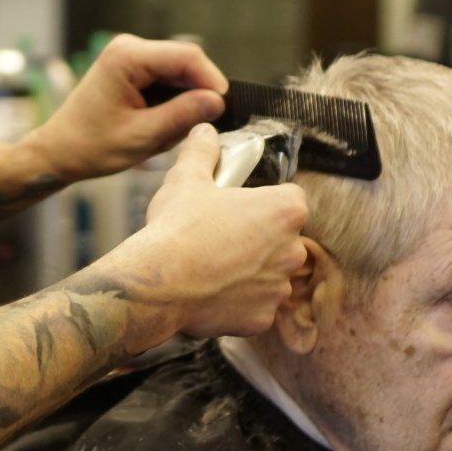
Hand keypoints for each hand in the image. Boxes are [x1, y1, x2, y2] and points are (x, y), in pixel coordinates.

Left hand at [21, 34, 226, 182]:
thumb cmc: (90, 145)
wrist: (59, 151)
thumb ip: (181, 116)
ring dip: (184, 100)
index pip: (187, 56)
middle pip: (185, 62)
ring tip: (168, 131)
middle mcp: (129, 47)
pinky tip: (159, 124)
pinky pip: (167, 79)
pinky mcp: (133, 68)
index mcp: (126, 57)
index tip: (223, 108)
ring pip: (179, 72)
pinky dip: (172, 102)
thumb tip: (217, 101)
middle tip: (193, 128)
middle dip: (196, 94)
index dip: (212, 80)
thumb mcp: (141, 136)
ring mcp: (130, 55)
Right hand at [112, 124, 308, 343]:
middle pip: (281, 239)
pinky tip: (209, 292)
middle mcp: (292, 250)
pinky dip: (238, 302)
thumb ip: (202, 151)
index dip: (264, 201)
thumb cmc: (177, 228)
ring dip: (249, 272)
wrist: (159, 284)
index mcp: (284, 211)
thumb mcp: (186, 178)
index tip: (240, 206)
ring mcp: (278, 288)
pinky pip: (255, 307)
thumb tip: (205, 131)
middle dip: (258, 239)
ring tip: (211, 266)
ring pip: (269, 275)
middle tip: (220, 236)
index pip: (290, 199)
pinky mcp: (262, 319)